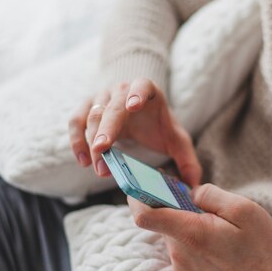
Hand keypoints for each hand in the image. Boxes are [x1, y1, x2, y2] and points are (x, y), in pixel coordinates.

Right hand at [68, 78, 201, 186]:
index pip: (141, 85)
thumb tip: (195, 185)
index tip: (133, 105)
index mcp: (146, 90)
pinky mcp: (86, 108)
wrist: (136, 106)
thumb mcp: (175, 138)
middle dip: (106, 129)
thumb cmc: (156, 122)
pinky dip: (76, 140)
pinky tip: (83, 160)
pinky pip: (76, 122)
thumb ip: (187, 159)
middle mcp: (121, 90)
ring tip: (99, 167)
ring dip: (92, 142)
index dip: (136, 93)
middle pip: (111, 107)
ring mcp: (101, 97)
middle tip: (103, 150)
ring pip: (91, 115)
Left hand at [127, 183, 271, 270]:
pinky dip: (192, 235)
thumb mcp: (244, 209)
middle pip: (161, 219)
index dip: (137, 195)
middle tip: (197, 196)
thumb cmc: (262, 248)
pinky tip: (218, 237)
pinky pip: (181, 246)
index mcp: (191, 233)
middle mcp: (180, 253)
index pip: (145, 215)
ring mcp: (182, 266)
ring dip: (186, 220)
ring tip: (217, 221)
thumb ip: (211, 194)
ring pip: (173, 232)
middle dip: (173, 203)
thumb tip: (190, 192)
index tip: (142, 181)